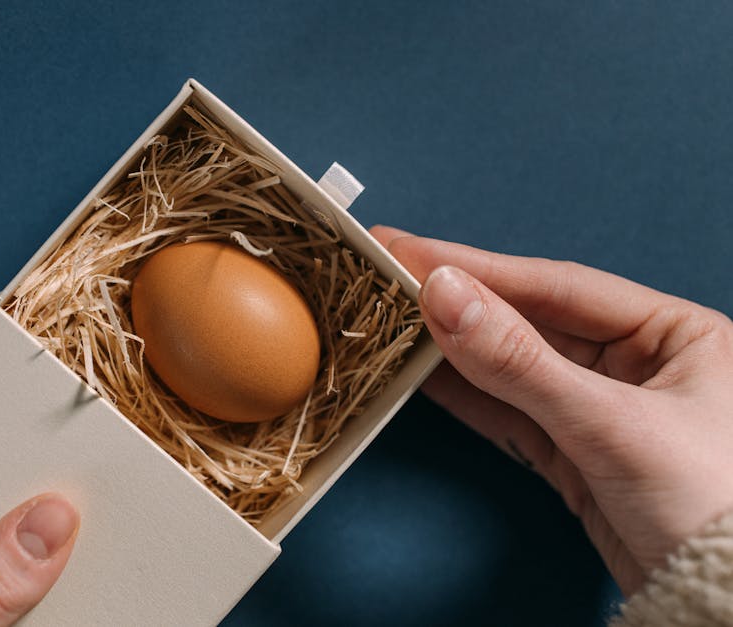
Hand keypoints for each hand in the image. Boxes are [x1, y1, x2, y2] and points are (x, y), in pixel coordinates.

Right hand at [371, 226, 732, 593]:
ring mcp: (603, 410)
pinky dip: (467, 396)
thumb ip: (520, 361)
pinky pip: (512, 414)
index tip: (411, 252)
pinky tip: (423, 374)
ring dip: (453, 349)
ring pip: (514, 369)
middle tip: (390, 276)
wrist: (718, 612)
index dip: (479, 268)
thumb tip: (442, 294)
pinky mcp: (577, 456)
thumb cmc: (710, 508)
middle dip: (459, 304)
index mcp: (673, 332)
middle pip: (530, 322)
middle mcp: (638, 363)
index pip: (558, 286)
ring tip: (393, 321)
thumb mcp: (610, 424)